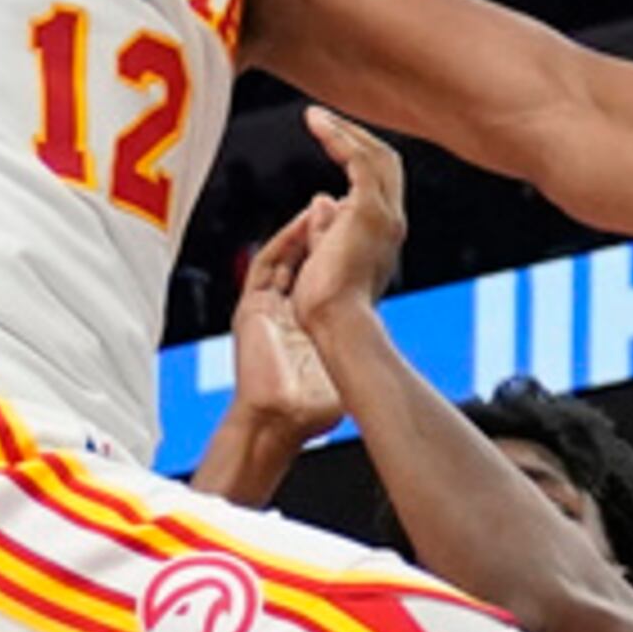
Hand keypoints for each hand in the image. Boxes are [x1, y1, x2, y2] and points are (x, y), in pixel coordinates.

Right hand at [227, 209, 346, 439]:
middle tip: (339, 207)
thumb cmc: (310, 413)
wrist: (276, 424)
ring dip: (301, 232)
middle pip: (301, 262)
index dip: (335, 257)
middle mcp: (284, 315)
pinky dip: (283, 244)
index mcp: (305, 328)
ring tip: (320, 208)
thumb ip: (354, 363)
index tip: (355, 236)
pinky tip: (301, 226)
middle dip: (318, 235)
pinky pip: (265, 266)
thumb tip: (380, 360)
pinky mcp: (252, 311)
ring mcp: (266, 311)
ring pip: (282, 258)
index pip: (322, 282)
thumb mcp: (341, 377)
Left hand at [288, 112, 410, 328]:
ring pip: (375, 155)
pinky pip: (358, 160)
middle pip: (386, 162)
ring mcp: (384, 216)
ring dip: (345, 132)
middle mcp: (391, 221)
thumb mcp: (326, 259)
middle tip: (324, 121)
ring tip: (316, 117)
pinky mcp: (369, 211)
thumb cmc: (327, 307)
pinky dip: (338, 137)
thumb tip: (322, 198)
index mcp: (383, 234)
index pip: (380, 183)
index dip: (359, 157)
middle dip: (357, 137)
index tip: (334, 139)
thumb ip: (327, 229)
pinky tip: (315, 122)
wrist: (338, 323)